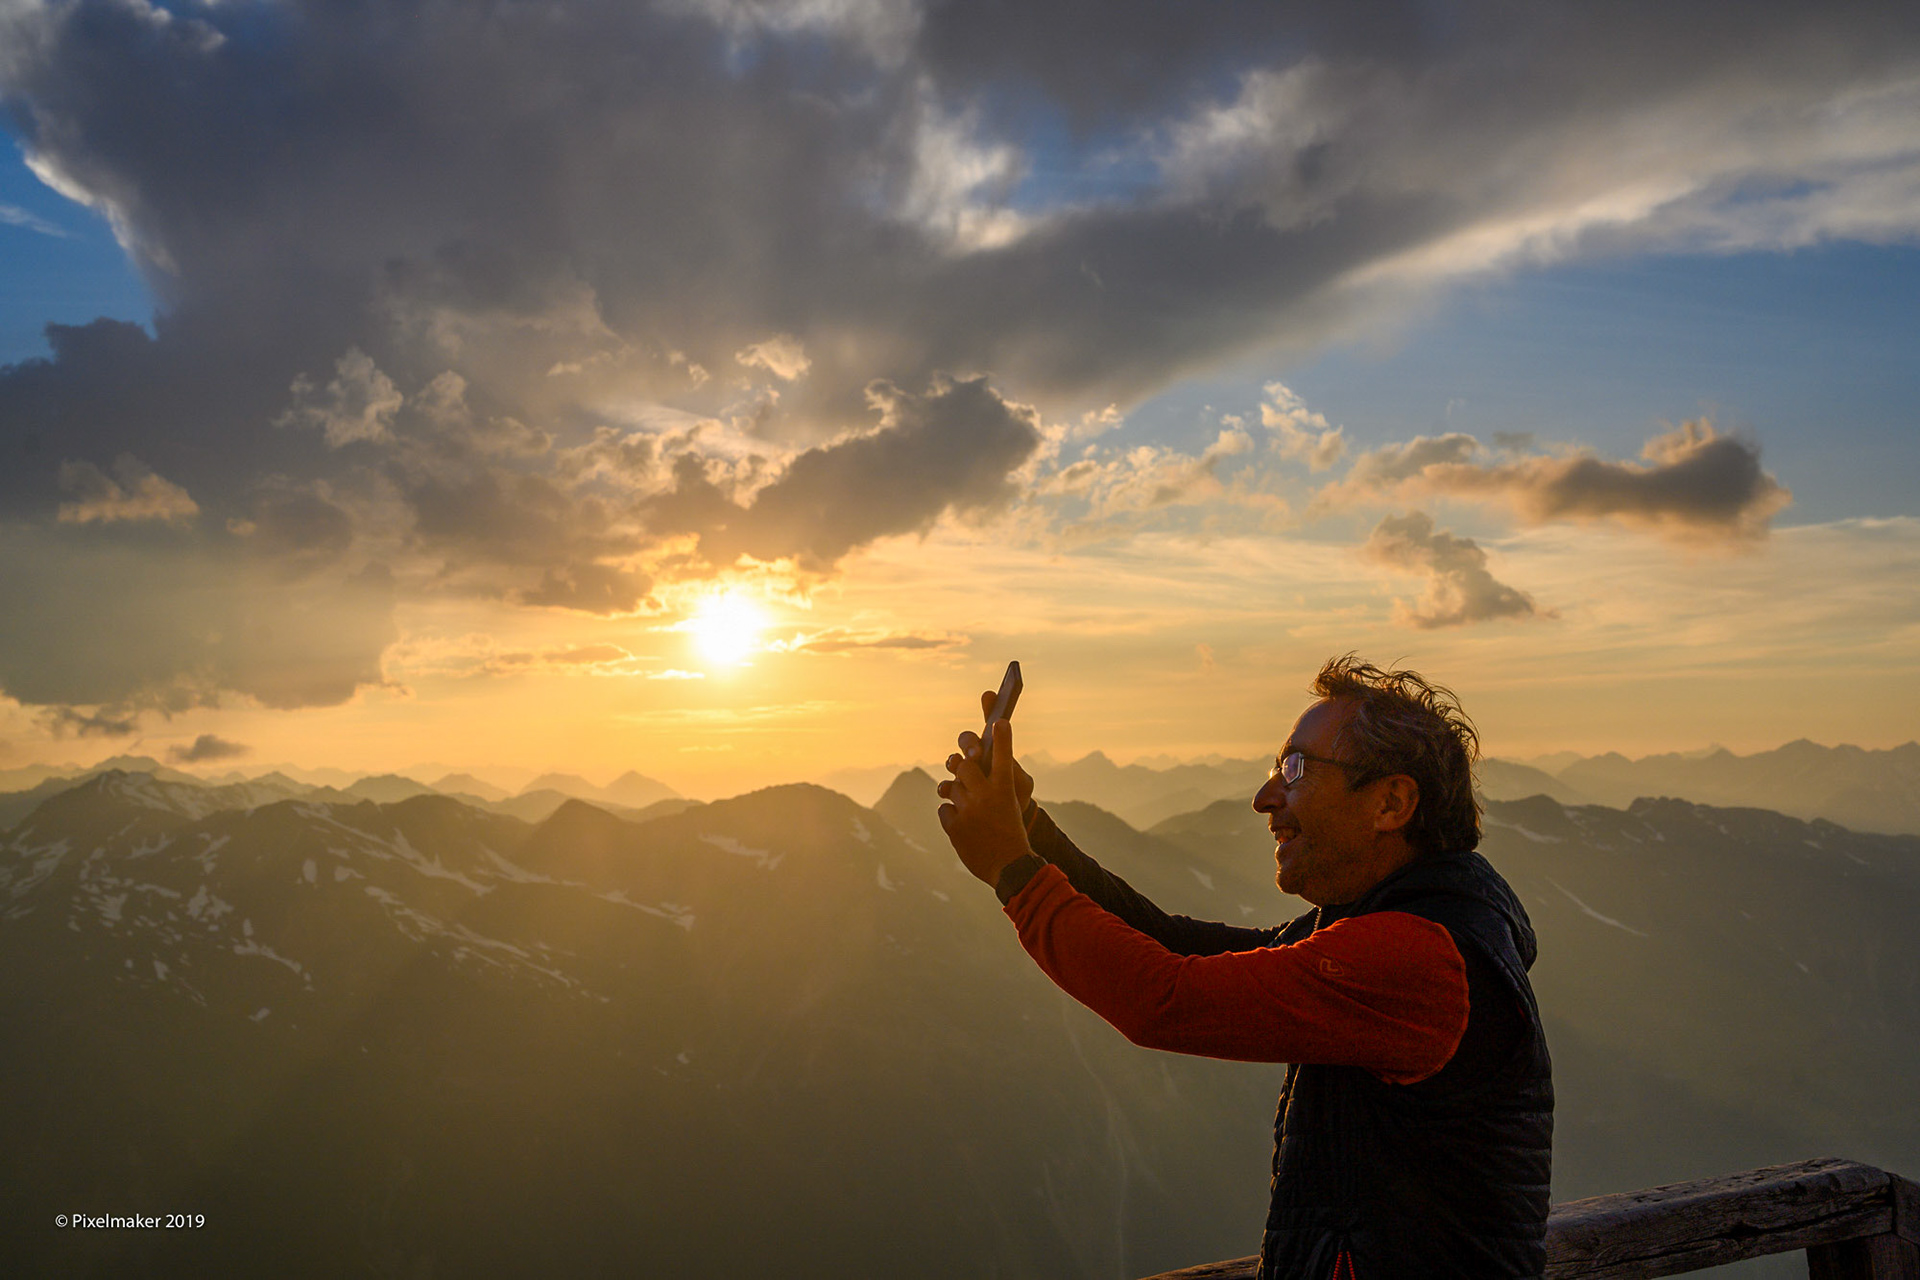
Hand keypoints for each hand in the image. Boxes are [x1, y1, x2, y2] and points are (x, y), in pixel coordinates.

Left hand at [937, 718, 1032, 886]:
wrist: (1010, 867)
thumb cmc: (1012, 833)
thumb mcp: (1011, 806)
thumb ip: (993, 787)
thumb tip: (968, 769)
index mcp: (1007, 789)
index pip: (1003, 756)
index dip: (1001, 738)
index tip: (999, 721)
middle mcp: (987, 796)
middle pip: (964, 765)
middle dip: (963, 765)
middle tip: (966, 767)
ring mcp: (969, 811)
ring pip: (951, 788)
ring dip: (957, 795)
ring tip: (970, 807)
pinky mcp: (955, 827)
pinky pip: (944, 809)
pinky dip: (952, 815)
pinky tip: (964, 825)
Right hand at [955, 688, 1035, 815]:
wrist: (1004, 827)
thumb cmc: (1014, 799)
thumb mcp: (1021, 786)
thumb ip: (1014, 771)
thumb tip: (1006, 760)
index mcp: (993, 751)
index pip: (991, 724)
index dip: (990, 707)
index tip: (990, 694)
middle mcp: (975, 759)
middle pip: (967, 741)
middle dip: (969, 743)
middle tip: (976, 753)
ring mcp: (962, 776)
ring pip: (953, 762)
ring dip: (953, 763)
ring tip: (958, 769)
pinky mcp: (953, 795)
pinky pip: (945, 788)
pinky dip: (946, 788)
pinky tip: (949, 793)